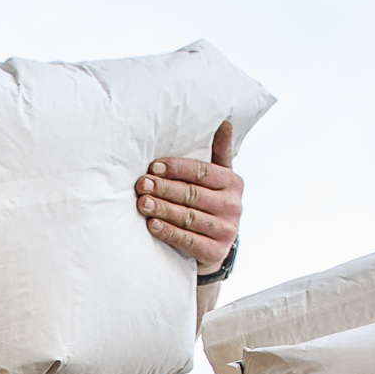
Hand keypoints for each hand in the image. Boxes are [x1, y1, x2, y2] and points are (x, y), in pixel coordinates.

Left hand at [137, 120, 241, 271]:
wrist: (215, 248)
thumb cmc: (210, 206)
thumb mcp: (218, 179)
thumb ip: (218, 153)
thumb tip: (224, 121)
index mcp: (233, 184)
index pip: (203, 172)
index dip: (178, 168)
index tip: (154, 166)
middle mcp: (233, 206)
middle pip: (193, 194)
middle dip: (164, 188)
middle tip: (141, 184)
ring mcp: (226, 230)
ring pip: (189, 217)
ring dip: (163, 209)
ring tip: (142, 203)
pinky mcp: (215, 252)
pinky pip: (188, 240)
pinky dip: (169, 232)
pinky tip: (152, 225)